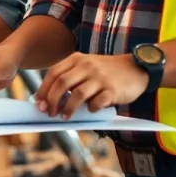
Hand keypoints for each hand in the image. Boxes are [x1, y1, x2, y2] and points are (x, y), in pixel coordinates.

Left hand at [34, 53, 148, 119]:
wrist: (136, 68)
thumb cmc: (106, 71)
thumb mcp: (86, 67)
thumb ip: (70, 77)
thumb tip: (49, 100)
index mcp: (77, 59)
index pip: (53, 73)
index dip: (43, 89)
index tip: (39, 103)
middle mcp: (87, 66)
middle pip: (61, 83)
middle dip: (52, 100)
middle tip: (49, 113)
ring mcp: (100, 77)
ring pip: (77, 94)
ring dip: (68, 109)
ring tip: (64, 117)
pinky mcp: (112, 90)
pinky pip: (97, 102)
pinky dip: (91, 109)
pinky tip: (90, 112)